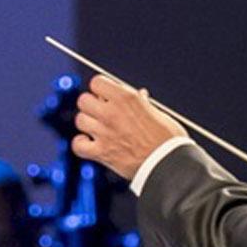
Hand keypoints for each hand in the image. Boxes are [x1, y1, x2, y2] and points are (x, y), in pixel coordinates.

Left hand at [72, 75, 186, 180]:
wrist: (168, 163)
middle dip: (91, 105)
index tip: (106, 97)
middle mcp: (112, 112)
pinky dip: (81, 144)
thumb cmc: (168, 139)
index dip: (100, 89)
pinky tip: (90, 143)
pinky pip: (78, 145)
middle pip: (83, 100)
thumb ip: (142, 103)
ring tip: (98, 129)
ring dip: (87, 124)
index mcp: (127, 98)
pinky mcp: (101, 152)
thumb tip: (140, 96)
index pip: (97, 82)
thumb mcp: (158, 112)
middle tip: (101, 113)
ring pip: (80, 121)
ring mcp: (104, 132)